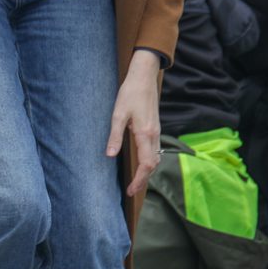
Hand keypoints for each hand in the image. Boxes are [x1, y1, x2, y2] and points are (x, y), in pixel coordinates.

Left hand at [108, 50, 162, 196]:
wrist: (144, 77)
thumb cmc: (130, 93)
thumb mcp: (118, 114)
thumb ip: (115, 136)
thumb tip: (110, 155)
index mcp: (145, 133)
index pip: (146, 164)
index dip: (139, 180)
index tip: (131, 190)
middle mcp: (154, 135)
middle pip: (153, 165)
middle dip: (143, 180)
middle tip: (132, 191)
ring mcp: (157, 131)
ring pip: (156, 158)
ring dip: (147, 172)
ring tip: (136, 181)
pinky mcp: (156, 127)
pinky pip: (156, 150)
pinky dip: (150, 162)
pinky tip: (142, 164)